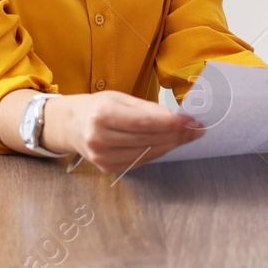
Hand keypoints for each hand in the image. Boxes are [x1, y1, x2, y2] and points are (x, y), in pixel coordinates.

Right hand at [48, 91, 203, 173]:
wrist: (71, 125)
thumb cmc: (98, 107)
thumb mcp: (120, 98)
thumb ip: (148, 109)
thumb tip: (178, 119)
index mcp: (102, 116)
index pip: (144, 122)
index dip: (171, 124)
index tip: (191, 121)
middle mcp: (100, 139)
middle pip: (148, 139)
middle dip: (177, 134)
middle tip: (196, 129)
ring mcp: (103, 157)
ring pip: (148, 153)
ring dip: (171, 145)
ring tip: (187, 135)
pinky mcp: (108, 168)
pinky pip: (141, 161)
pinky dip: (158, 152)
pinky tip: (168, 144)